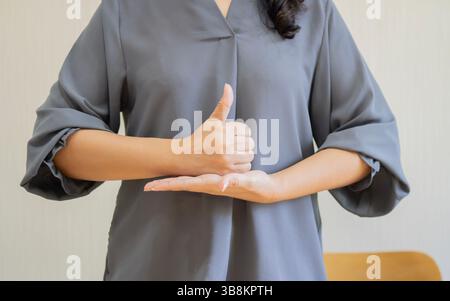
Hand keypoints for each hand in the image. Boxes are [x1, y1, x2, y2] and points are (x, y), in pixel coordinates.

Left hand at [144, 170, 281, 203]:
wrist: (263, 189)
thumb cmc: (255, 185)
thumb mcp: (246, 181)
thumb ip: (234, 182)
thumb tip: (221, 185)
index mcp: (210, 183)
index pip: (185, 184)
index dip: (168, 185)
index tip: (152, 187)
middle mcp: (207, 185)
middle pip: (181, 184)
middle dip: (164, 185)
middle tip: (147, 185)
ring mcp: (209, 183)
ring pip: (186, 182)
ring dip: (172, 181)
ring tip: (157, 180)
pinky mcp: (214, 179)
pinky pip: (195, 179)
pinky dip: (184, 177)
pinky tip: (180, 173)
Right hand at [173, 84, 254, 175]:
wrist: (185, 157)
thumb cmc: (201, 136)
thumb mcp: (213, 120)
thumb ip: (224, 104)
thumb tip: (228, 85)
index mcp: (222, 130)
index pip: (246, 130)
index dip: (241, 132)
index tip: (232, 135)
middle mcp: (224, 144)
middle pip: (250, 143)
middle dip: (244, 143)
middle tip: (233, 145)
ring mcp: (225, 159)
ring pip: (250, 155)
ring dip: (245, 154)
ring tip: (234, 153)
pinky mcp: (226, 171)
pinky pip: (246, 167)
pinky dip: (243, 165)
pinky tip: (233, 162)